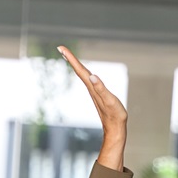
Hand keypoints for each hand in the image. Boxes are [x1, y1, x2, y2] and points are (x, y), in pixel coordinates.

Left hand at [58, 45, 126, 170]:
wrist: (115, 129)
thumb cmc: (114, 115)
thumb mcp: (110, 100)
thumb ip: (101, 88)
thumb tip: (92, 76)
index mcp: (92, 87)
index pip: (80, 70)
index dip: (71, 58)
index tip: (61, 48)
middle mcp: (90, 88)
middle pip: (79, 70)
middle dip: (70, 59)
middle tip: (61, 48)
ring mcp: (93, 92)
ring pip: (82, 75)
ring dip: (75, 65)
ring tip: (68, 56)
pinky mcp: (97, 94)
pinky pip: (88, 80)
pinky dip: (84, 72)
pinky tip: (85, 72)